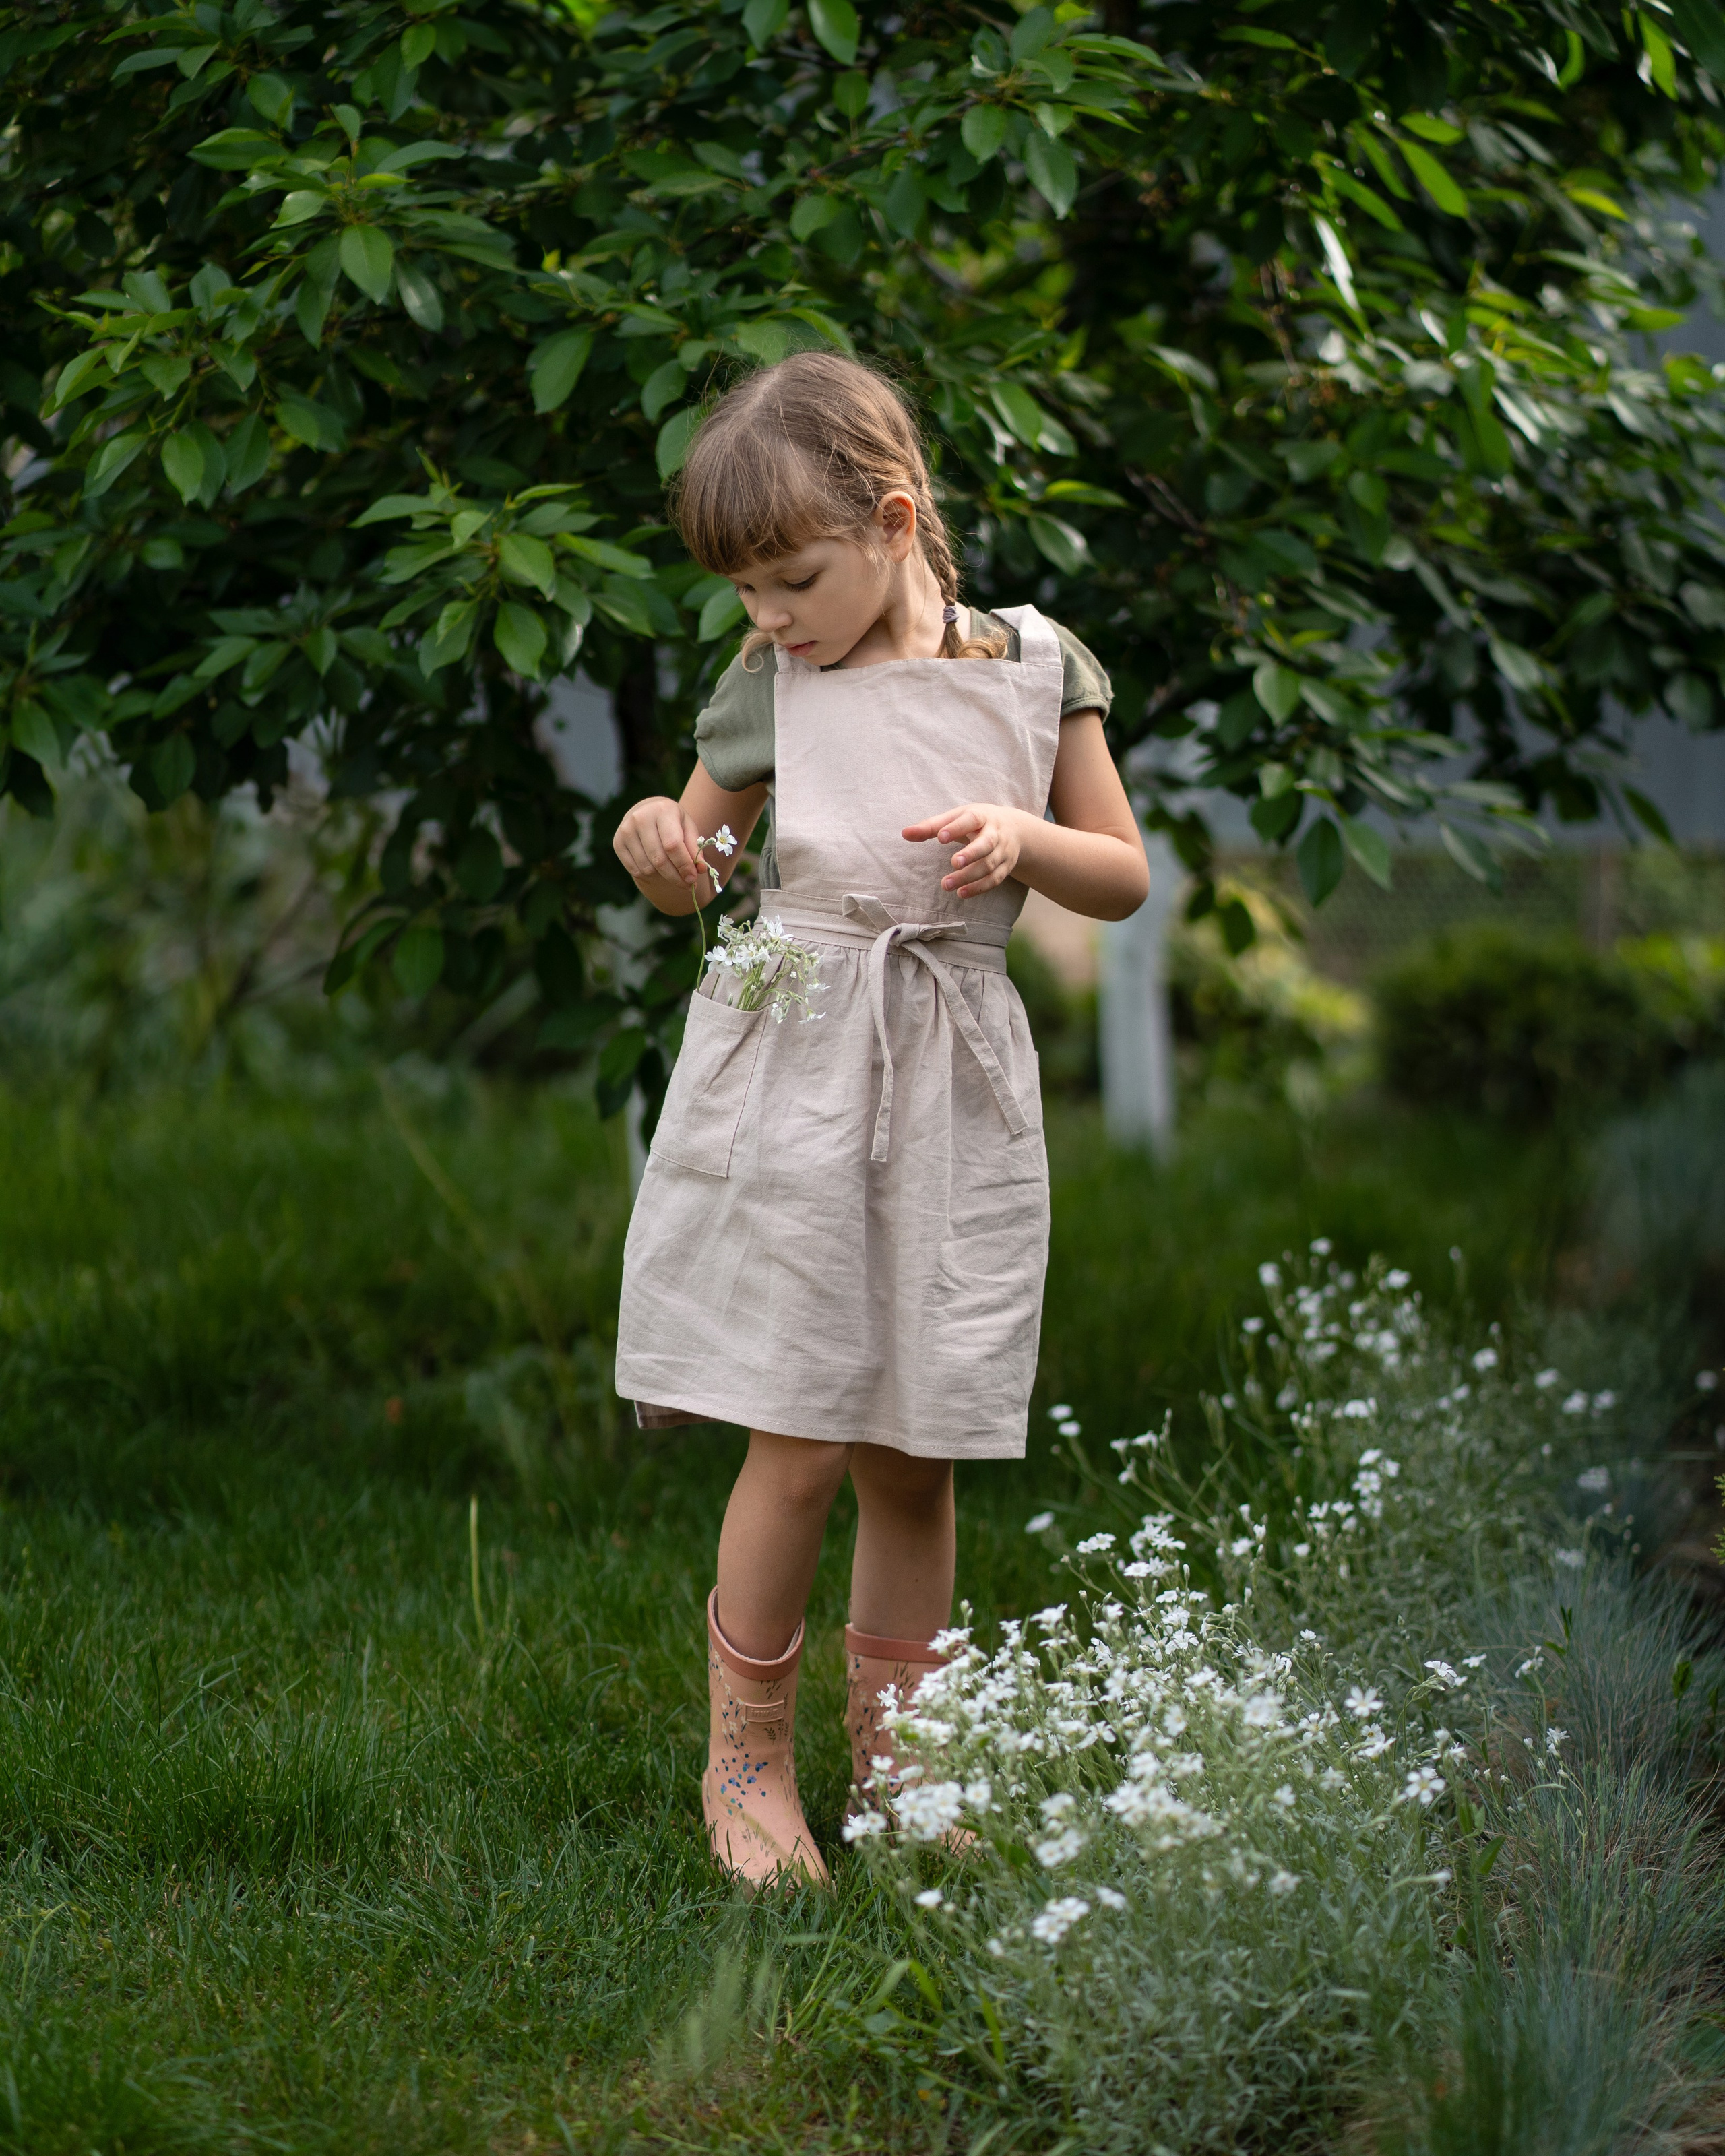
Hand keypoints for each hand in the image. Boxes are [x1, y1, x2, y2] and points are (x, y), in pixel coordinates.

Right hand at [614, 795, 710, 889]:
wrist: (647, 811)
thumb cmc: (672, 822)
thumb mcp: (688, 828)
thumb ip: (695, 848)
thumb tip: (700, 869)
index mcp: (662, 810)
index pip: (673, 845)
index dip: (684, 866)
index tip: (693, 879)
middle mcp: (640, 818)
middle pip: (659, 859)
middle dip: (675, 876)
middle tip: (687, 885)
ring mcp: (625, 830)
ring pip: (647, 868)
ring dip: (663, 877)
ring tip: (674, 875)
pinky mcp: (617, 842)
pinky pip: (635, 870)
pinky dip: (649, 875)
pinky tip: (658, 870)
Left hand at [902, 802, 1025, 897]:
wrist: (1016, 829)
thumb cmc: (977, 822)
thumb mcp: (957, 817)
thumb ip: (931, 826)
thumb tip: (904, 834)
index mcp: (982, 816)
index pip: (971, 819)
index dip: (956, 828)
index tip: (940, 837)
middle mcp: (995, 833)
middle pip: (986, 844)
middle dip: (971, 854)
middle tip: (953, 863)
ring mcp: (1003, 851)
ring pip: (989, 865)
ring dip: (969, 876)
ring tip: (947, 885)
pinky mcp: (1006, 867)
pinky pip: (994, 879)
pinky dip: (978, 888)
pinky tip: (961, 893)